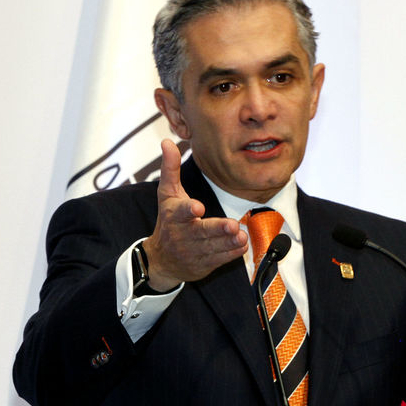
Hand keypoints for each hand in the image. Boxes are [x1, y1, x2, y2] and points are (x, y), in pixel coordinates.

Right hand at [141, 140, 247, 289]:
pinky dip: (231, 252)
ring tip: (241, 235)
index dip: (188, 210)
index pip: (179, 211)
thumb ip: (170, 168)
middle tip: (231, 225)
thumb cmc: (168, 221)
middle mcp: (182, 235)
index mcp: (173, 215)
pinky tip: (242, 244)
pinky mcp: (205, 264)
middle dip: (216, 229)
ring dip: (228, 241)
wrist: (162, 260)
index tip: (197, 208)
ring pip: (214, 246)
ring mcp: (194, 251)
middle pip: (201, 232)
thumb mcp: (166, 194)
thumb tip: (166, 141)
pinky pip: (220, 258)